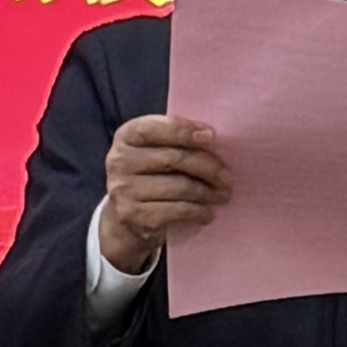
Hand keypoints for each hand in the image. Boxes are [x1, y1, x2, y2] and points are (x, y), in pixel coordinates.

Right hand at [99, 115, 229, 275]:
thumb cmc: (150, 176)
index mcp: (126, 137)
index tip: (212, 137)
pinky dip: (198, 211)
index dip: (184, 131)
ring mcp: (123, 189)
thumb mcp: (155, 151)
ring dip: (208, 192)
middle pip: (174, 158)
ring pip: (179, 186)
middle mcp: (119, 161)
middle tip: (228, 177)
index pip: (154, 128)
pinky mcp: (132, 214)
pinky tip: (208, 212)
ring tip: (223, 195)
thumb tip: (212, 138)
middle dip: (208, 167)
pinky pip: (176, 210)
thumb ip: (175, 140)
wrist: (126, 219)